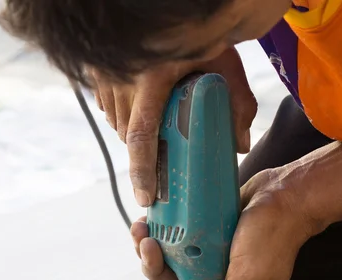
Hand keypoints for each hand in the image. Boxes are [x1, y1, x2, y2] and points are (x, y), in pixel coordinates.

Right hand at [88, 48, 256, 206]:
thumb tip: (240, 147)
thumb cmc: (206, 35)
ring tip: (154, 136)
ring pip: (114, 120)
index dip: (142, 173)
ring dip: (132, 133)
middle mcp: (123, 75)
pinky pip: (107, 103)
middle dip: (141, 155)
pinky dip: (121, 113)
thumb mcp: (227, 68)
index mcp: (152, 79)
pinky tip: (139, 110)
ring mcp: (108, 70)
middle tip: (159, 167)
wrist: (180, 7)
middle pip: (126, 133)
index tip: (145, 198)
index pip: (140, 137)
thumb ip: (238, 107)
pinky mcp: (101, 66)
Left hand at [131, 167, 312, 279]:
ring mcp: (214, 260)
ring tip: (142, 229)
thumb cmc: (276, 235)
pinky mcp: (209, 238)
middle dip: (157, 270)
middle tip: (147, 246)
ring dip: (155, 250)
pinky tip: (153, 220)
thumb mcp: (249, 277)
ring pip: (175, 263)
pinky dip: (165, 232)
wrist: (286, 194)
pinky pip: (181, 241)